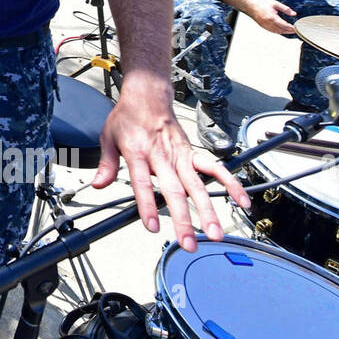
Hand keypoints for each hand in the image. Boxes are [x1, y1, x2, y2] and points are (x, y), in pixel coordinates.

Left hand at [92, 81, 250, 250]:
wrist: (148, 96)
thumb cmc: (128, 117)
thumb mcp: (108, 137)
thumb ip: (106, 164)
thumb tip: (98, 184)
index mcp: (138, 152)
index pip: (143, 183)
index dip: (147, 205)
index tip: (152, 226)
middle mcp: (162, 156)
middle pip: (174, 191)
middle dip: (183, 219)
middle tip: (188, 243)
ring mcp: (181, 155)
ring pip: (197, 185)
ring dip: (207, 210)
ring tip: (215, 233)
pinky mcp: (192, 153)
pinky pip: (215, 168)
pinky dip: (230, 183)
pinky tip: (241, 200)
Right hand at [244, 0, 296, 34]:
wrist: (251, 6)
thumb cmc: (263, 4)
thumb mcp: (275, 4)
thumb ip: (285, 9)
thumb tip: (294, 14)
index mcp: (272, 17)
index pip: (284, 25)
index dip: (291, 28)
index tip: (297, 28)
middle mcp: (268, 23)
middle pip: (281, 30)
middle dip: (289, 31)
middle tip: (296, 30)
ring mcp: (265, 26)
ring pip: (277, 32)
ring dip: (285, 32)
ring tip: (291, 30)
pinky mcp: (263, 27)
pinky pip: (273, 31)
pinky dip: (279, 31)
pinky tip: (283, 30)